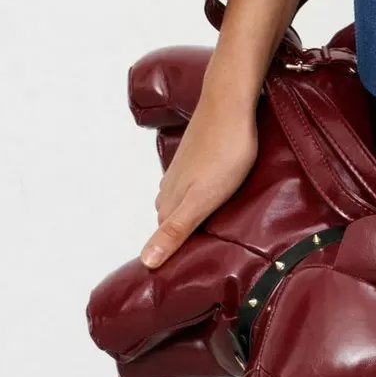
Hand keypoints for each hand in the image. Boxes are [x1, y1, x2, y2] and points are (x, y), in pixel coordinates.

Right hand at [139, 85, 259, 268]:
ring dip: (188, 215)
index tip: (183, 273)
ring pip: (180, 201)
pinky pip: (192, 183)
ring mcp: (183, 169)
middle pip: (170, 221)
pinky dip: (198, 194)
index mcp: (170, 202)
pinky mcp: (196, 155)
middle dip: (179, 237)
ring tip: (205, 229)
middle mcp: (170, 187)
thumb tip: (146, 262)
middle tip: (198, 254)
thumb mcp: (202, 200)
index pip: (164, 240)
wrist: (229, 103)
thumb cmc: (224, 153)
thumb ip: (176, 230)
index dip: (173, 255)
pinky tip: (211, 194)